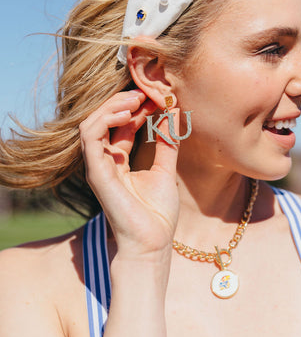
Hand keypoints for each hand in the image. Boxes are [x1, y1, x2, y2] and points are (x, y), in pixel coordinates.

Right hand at [79, 90, 179, 260]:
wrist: (152, 243)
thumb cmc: (157, 214)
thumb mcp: (166, 170)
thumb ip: (167, 143)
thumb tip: (174, 114)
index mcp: (119, 161)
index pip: (120, 125)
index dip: (136, 107)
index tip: (156, 97)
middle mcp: (105, 161)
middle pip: (103, 120)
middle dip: (123, 102)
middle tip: (145, 92)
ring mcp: (97, 167)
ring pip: (91, 123)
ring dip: (112, 106)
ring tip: (136, 99)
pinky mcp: (96, 172)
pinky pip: (90, 137)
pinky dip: (106, 120)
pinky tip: (128, 114)